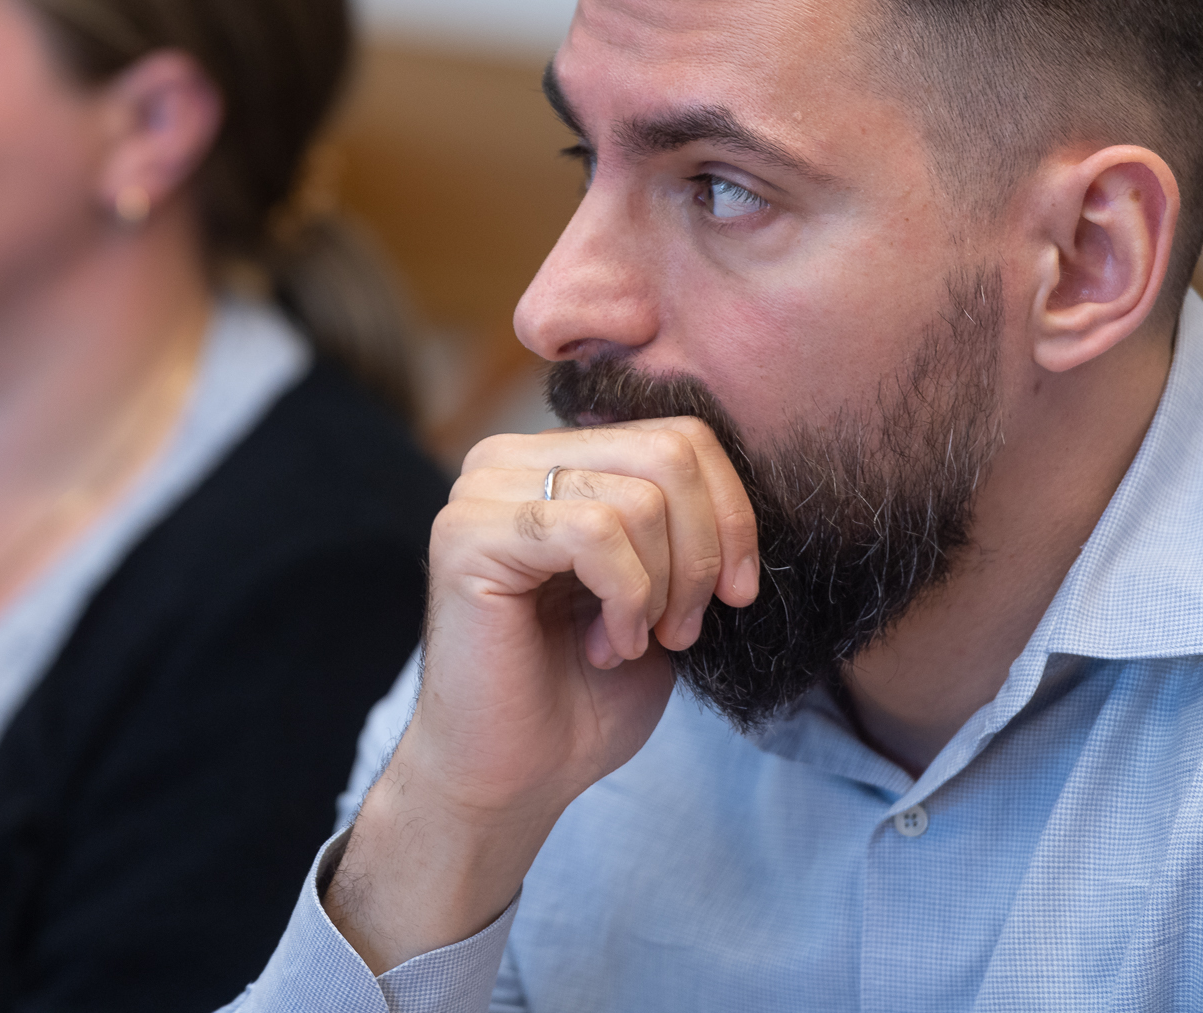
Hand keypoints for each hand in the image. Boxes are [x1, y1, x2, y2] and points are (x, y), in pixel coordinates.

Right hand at [326, 417, 759, 971]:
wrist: (512, 777)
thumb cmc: (581, 693)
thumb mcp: (657, 591)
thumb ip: (681, 525)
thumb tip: (743, 487)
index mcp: (552, 460)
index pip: (680, 435)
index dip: (732, 515)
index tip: (734, 595)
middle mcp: (506, 460)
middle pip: (669, 453)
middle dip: (704, 552)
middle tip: (683, 627)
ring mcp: (481, 494)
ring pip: (639, 497)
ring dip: (663, 588)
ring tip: (633, 641)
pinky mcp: (468, 537)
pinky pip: (594, 533)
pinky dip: (626, 598)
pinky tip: (606, 644)